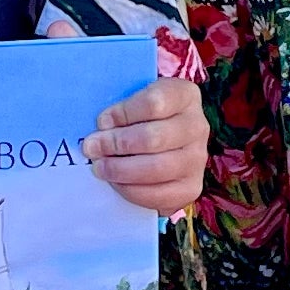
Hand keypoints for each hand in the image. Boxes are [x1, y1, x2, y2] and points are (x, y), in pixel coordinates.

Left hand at [85, 75, 208, 216]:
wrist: (165, 144)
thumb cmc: (143, 117)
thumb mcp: (136, 100)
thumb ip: (121, 109)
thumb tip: (101, 128)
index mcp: (185, 95)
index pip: (154, 103)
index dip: (124, 113)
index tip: (102, 121)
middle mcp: (197, 126)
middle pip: (153, 137)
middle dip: (115, 144)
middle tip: (91, 147)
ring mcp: (198, 159)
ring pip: (156, 168)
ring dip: (120, 169)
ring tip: (99, 166)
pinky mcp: (191, 187)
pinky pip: (158, 194)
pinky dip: (131, 190)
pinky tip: (116, 182)